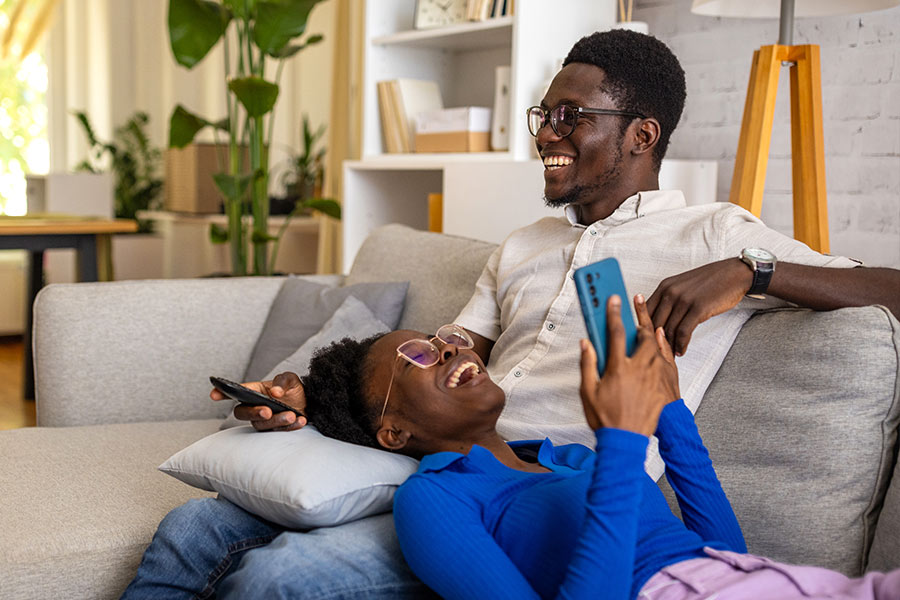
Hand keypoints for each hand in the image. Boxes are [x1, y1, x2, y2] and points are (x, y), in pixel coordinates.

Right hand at [210, 372, 307, 431]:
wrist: (309, 403)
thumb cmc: (293, 389)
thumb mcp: (291, 379)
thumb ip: (283, 381)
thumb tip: (275, 392)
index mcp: (254, 391)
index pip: (235, 391)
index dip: (222, 393)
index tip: (214, 394)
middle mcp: (255, 407)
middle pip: (243, 413)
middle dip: (254, 413)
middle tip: (267, 411)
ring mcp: (263, 420)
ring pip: (262, 425)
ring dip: (277, 420)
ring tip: (292, 415)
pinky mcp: (274, 430)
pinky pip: (278, 432)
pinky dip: (290, 427)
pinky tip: (300, 420)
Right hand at [579, 295, 679, 436]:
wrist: (626, 441)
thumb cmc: (605, 418)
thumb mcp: (588, 392)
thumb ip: (587, 364)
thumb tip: (586, 343)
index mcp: (618, 369)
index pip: (616, 334)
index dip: (614, 314)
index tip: (613, 299)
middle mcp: (638, 370)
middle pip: (642, 335)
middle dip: (639, 315)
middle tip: (636, 302)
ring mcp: (653, 378)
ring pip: (656, 345)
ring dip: (651, 329)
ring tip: (646, 318)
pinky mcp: (663, 386)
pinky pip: (666, 360)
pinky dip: (663, 345)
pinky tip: (660, 337)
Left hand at [646, 258, 752, 355]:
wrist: (733, 274)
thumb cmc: (709, 282)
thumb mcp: (682, 286)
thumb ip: (669, 299)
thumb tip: (657, 319)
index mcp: (664, 286)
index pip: (646, 311)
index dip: (644, 329)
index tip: (646, 340)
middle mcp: (670, 292)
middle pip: (655, 323)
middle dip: (655, 340)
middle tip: (657, 352)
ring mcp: (684, 300)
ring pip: (668, 329)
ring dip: (669, 345)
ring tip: (670, 355)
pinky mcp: (698, 308)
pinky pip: (684, 332)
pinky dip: (681, 344)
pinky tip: (681, 351)